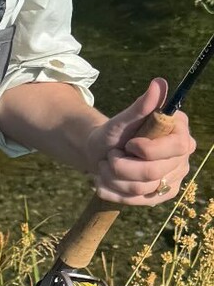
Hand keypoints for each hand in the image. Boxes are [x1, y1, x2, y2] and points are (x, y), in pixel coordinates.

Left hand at [84, 78, 195, 205]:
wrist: (102, 153)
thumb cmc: (116, 132)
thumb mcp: (123, 119)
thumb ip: (141, 106)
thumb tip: (159, 83)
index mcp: (180, 133)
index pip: (177, 147)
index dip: (148, 149)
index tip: (130, 144)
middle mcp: (183, 157)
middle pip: (153, 172)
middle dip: (121, 165)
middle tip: (111, 156)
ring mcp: (174, 178)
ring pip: (140, 189)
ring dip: (113, 177)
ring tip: (106, 166)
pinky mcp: (161, 195)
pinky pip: (136, 202)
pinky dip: (112, 192)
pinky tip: (102, 183)